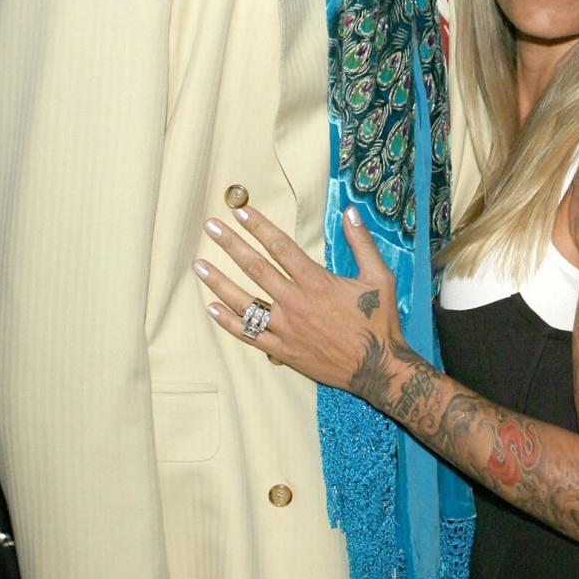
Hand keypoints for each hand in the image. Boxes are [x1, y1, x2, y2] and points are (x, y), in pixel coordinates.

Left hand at [194, 203, 401, 390]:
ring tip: (198, 265)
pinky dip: (228, 321)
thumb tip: (350, 210)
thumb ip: (362, 243)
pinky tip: (210, 307)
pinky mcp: (282, 350)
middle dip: (231, 245)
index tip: (240, 212)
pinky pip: (249, 334)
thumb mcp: (379, 277)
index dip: (260, 227)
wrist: (377, 368)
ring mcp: (286, 328)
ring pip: (244, 302)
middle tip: (210, 228)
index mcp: (317, 283)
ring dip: (219, 282)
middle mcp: (296, 303)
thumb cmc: (379, 321)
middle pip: (256, 269)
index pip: (281, 248)